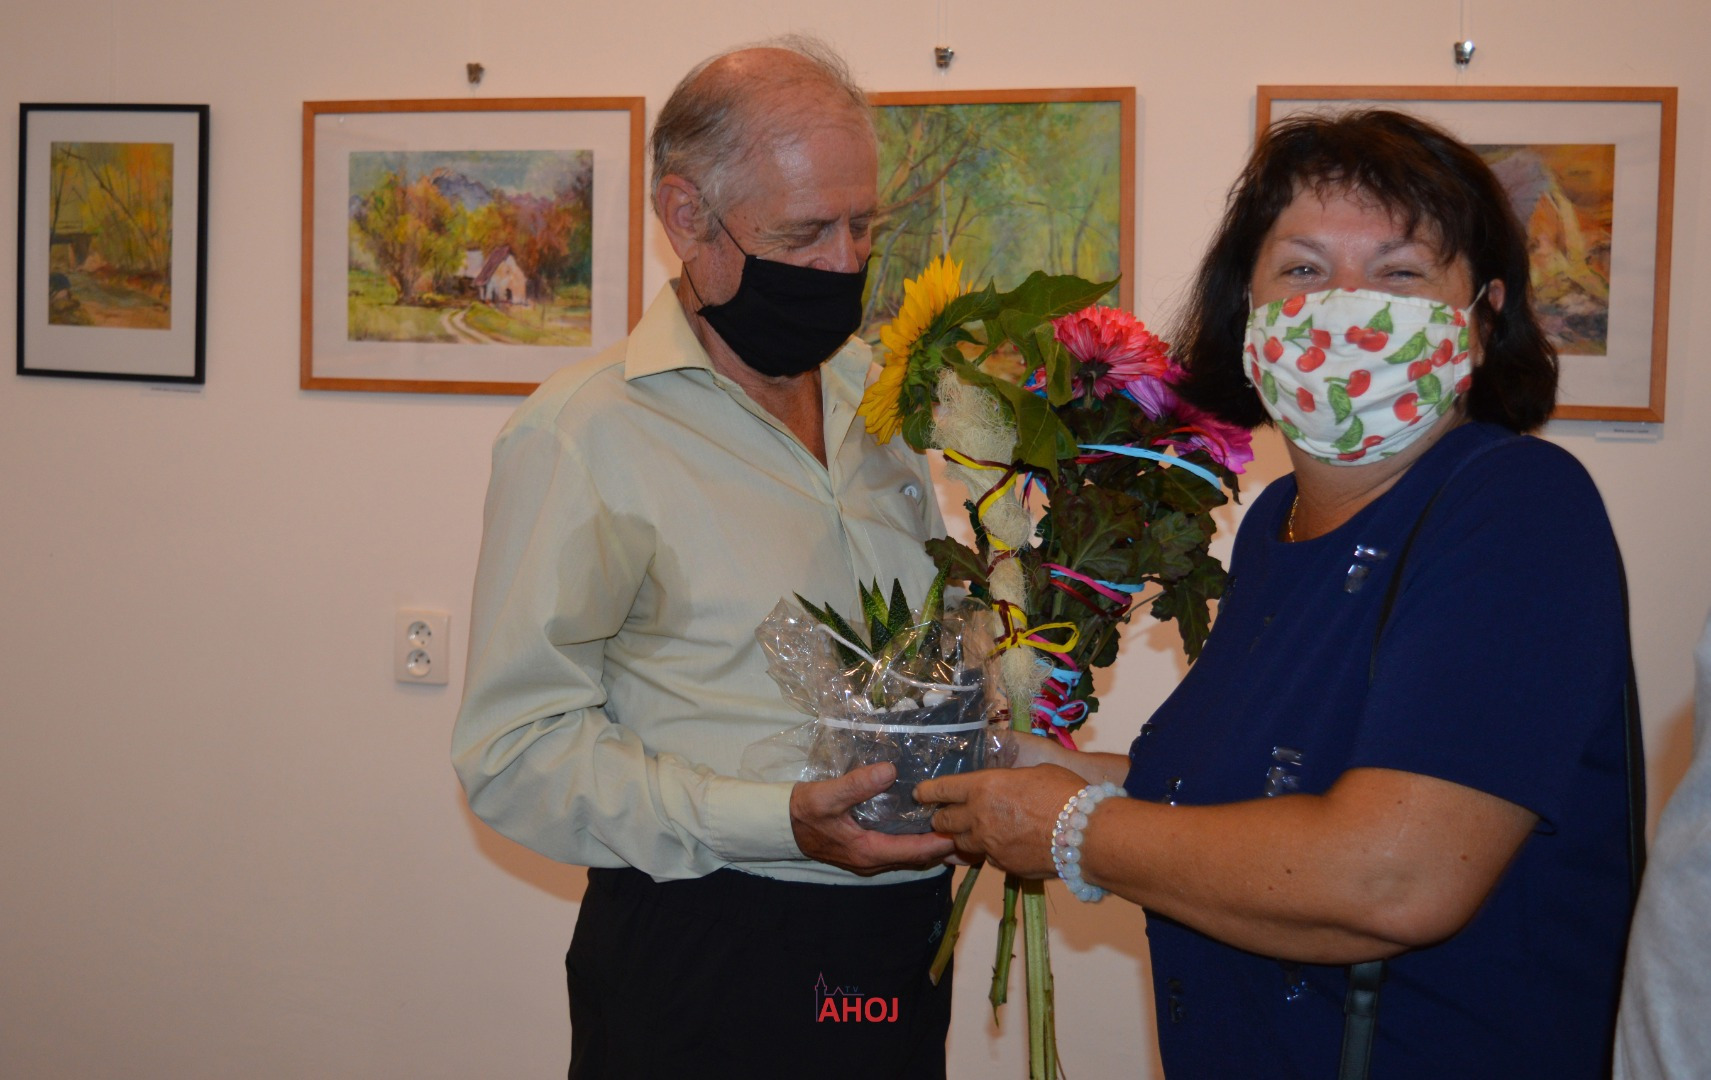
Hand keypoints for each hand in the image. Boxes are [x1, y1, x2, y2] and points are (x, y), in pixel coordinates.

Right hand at [790, 763, 955, 874]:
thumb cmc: (804, 811)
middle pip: (918, 858)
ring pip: (910, 856)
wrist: (781, 825)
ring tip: (960, 831)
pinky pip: (901, 851)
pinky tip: (929, 828)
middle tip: (974, 834)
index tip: (964, 831)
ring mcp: (870, 859)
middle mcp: (873, 861)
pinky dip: (919, 843)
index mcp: (869, 851)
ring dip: (934, 846)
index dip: (940, 843)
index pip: (914, 851)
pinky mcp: (866, 851)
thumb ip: (857, 785)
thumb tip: (890, 771)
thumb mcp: (827, 796)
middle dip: (945, 848)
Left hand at [917, 764, 1086, 877]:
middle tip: (946, 815)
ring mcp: (989, 845)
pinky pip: (987, 857)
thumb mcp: (1033, 773)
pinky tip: (1005, 845)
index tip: (920, 794)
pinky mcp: (1002, 865)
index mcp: (983, 787)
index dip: (927, 792)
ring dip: (963, 837)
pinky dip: (990, 851)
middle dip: (942, 818)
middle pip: (943, 822)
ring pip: (961, 844)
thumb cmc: (1066, 794)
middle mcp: (978, 817)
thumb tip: (1003, 785)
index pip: (940, 790)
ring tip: (975, 832)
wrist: (1087, 834)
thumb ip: (1008, 780)